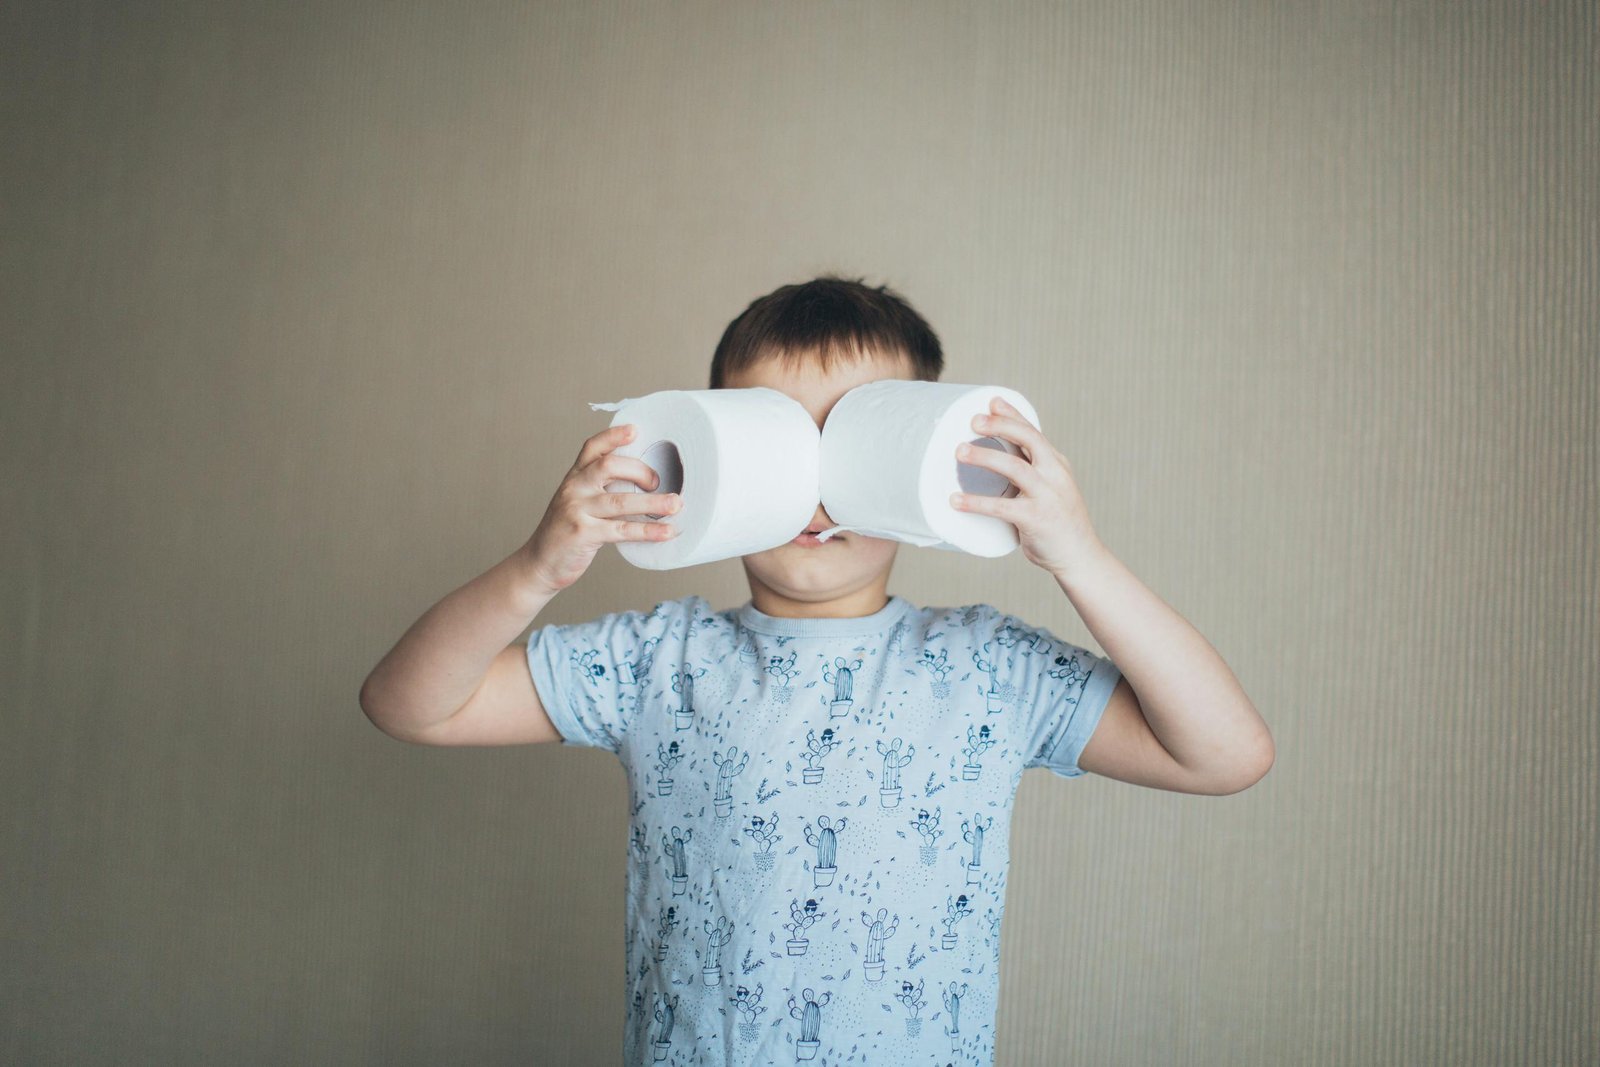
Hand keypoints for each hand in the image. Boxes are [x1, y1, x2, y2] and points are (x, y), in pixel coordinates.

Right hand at [520, 423, 681, 593]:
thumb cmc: (566, 532)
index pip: (592, 448)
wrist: (540, 563)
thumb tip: (645, 483)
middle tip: (660, 482)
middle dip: (639, 471)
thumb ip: (600, 489)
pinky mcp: (582, 534)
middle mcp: (574, 489)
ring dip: (652, 503)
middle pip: (608, 466)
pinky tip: (666, 532)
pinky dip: (647, 531)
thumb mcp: (577, 502)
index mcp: (574, 477)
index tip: (634, 430)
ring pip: (620, 501)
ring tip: (676, 504)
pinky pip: (621, 530)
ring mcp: (576, 510)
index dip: (613, 437)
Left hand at [949, 397, 1103, 580]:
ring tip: (959, 452)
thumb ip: (1029, 474)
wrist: (1079, 556)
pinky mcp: (1036, 518)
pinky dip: (976, 502)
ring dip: (985, 456)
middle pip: (1029, 439)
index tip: (992, 401)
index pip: (1033, 432)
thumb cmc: (1057, 523)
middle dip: (1000, 425)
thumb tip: (994, 461)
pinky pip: (1001, 506)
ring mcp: (1047, 495)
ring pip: (1014, 467)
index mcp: (1056, 464)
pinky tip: (956, 500)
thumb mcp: (1049, 490)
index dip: (1013, 414)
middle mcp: (1055, 474)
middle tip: (973, 421)